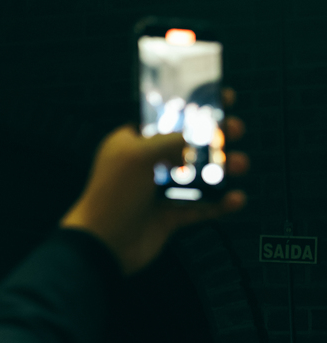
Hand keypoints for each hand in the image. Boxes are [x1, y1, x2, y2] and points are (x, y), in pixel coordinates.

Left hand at [61, 91, 247, 274]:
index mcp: (132, 144)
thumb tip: (195, 133)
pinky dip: (219, 203)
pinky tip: (235, 198)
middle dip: (215, 137)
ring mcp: (159, 191)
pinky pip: (200, 207)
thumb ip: (170, 139)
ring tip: (239, 165)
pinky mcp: (168, 216)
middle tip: (236, 130)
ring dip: (223, 169)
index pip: (165, 119)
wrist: (102, 244)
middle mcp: (146, 165)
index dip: (192, 107)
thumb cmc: (111, 196)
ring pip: (199, 176)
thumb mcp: (137, 155)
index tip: (221, 98)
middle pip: (188, 145)